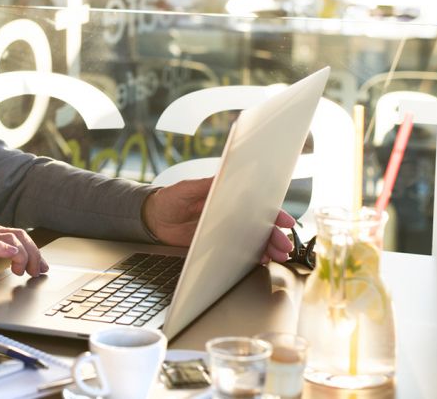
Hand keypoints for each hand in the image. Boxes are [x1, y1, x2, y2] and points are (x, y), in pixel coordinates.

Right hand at [0, 217, 47, 294]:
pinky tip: (16, 264)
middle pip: (18, 233)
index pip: (13, 233)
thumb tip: (8, 267)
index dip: (30, 249)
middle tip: (40, 270)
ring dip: (27, 256)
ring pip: (13, 238)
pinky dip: (11, 252)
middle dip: (35, 253)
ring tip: (27, 272)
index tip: (38, 265)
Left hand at [141, 177, 295, 263]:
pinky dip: (251, 258)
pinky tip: (261, 261)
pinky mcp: (215, 247)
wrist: (151, 219)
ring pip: (252, 240)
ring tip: (278, 256)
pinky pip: (237, 253)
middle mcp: (229, 216)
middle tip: (284, 246)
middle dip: (275, 235)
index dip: (273, 212)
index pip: (255, 205)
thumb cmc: (169, 199)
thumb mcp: (187, 188)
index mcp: (226, 198)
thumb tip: (227, 175)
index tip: (285, 221)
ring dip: (268, 248)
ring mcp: (224, 232)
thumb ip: (207, 185)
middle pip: (259, 225)